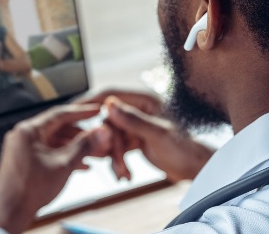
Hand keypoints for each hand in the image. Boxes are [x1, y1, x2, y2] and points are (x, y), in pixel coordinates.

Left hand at [0, 104, 111, 233]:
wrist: (10, 213)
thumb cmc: (30, 189)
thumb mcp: (64, 165)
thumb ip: (84, 146)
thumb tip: (101, 132)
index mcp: (28, 131)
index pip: (59, 114)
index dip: (81, 112)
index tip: (96, 110)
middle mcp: (22, 135)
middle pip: (57, 128)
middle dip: (81, 135)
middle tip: (99, 137)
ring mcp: (21, 148)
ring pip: (54, 142)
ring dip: (74, 148)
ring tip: (94, 154)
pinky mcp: (23, 160)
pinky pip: (47, 152)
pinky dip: (63, 156)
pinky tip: (80, 165)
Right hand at [80, 90, 213, 180]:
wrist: (196, 170)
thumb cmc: (185, 149)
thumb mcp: (158, 134)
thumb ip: (133, 120)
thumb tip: (108, 106)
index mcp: (145, 99)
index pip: (110, 93)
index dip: (90, 101)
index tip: (72, 111)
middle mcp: (138, 109)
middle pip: (108, 120)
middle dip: (109, 143)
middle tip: (112, 161)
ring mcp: (135, 125)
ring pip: (111, 136)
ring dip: (114, 156)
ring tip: (123, 173)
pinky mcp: (134, 139)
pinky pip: (117, 148)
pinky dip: (118, 161)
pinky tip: (125, 174)